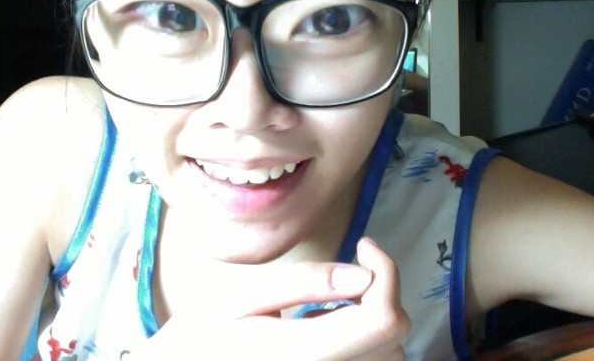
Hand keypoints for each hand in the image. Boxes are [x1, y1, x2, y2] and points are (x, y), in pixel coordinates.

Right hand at [138, 237, 409, 360]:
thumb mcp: (242, 295)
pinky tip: (324, 325)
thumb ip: (303, 282)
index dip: (386, 273)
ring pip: (388, 355)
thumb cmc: (203, 335)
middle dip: (382, 291)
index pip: (382, 321)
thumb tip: (362, 273)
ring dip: (374, 318)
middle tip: (348, 266)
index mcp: (305, 355)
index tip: (363, 245)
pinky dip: (363, 339)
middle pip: (393, 338)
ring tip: (329, 300)